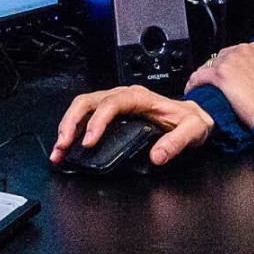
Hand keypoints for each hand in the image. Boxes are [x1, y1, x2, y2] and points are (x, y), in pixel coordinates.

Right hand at [49, 84, 212, 167]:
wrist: (194, 116)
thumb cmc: (192, 120)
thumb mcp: (192, 130)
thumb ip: (177, 142)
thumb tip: (157, 156)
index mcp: (140, 97)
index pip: (111, 103)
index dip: (97, 121)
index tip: (90, 142)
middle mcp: (124, 96)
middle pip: (88, 102)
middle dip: (72, 123)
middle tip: (63, 146)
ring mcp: (115, 103)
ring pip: (83, 107)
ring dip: (68, 126)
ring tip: (59, 149)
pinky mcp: (112, 113)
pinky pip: (87, 116)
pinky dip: (74, 129)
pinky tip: (67, 146)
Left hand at [182, 39, 253, 127]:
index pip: (238, 53)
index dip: (233, 66)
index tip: (232, 78)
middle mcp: (244, 50)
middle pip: (222, 58)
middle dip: (219, 71)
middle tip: (218, 87)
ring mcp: (231, 62)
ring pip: (209, 66)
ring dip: (205, 77)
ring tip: (204, 91)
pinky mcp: (220, 76)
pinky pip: (199, 77)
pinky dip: (193, 84)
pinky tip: (193, 92)